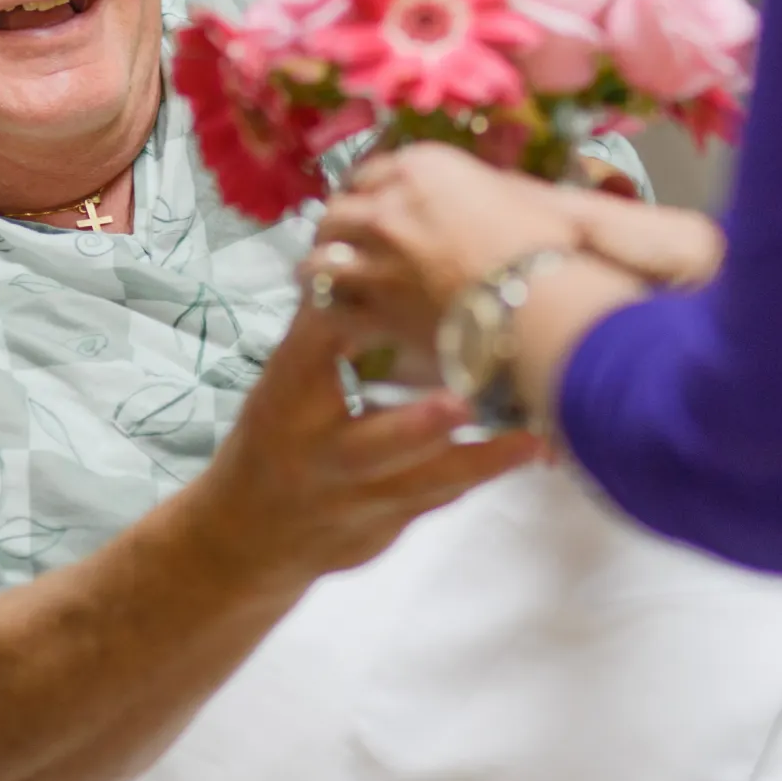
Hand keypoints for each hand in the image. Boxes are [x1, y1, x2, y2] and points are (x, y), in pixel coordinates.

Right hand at [191, 299, 538, 593]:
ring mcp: (356, 501)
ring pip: (421, 482)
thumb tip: (367, 245)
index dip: (348, 323)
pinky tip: (533, 448)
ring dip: (479, 458)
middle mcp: (321, 456)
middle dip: (416, 426)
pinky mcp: (388, 526)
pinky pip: (442, 499)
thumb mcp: (286, 378)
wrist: (247, 535)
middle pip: (370, 445)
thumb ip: (327, 328)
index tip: (391, 290)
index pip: (311, 354)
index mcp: (288, 401)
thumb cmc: (277, 432)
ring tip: (533, 434)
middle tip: (463, 401)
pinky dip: (485, 472)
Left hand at [305, 146, 585, 368]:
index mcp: (419, 167)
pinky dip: (330, 314)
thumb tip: (465, 192)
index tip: (369, 203)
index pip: (370, 172)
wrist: (540, 300)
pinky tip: (334, 316)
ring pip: (319, 260)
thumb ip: (472, 187)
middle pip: (337, 211)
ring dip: (317, 269)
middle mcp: (387, 206)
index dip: (367, 191)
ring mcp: (374, 259)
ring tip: (320, 280)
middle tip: (342, 240)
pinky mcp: (374, 310)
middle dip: (337, 227)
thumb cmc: (542, 243)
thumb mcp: (511, 193)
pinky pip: (331, 310)